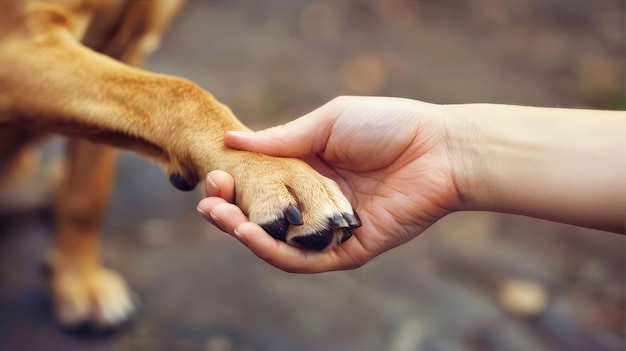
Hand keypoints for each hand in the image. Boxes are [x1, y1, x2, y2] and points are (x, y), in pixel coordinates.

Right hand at [197, 96, 460, 271]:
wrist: (439, 148)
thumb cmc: (388, 126)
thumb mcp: (328, 123)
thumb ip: (282, 138)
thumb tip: (231, 140)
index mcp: (309, 170)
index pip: (262, 185)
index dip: (236, 183)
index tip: (215, 175)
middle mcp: (315, 203)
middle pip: (265, 216)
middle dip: (231, 211)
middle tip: (208, 202)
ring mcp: (330, 229)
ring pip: (279, 242)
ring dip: (245, 234)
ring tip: (221, 218)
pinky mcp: (348, 250)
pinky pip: (306, 259)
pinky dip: (275, 251)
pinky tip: (251, 235)